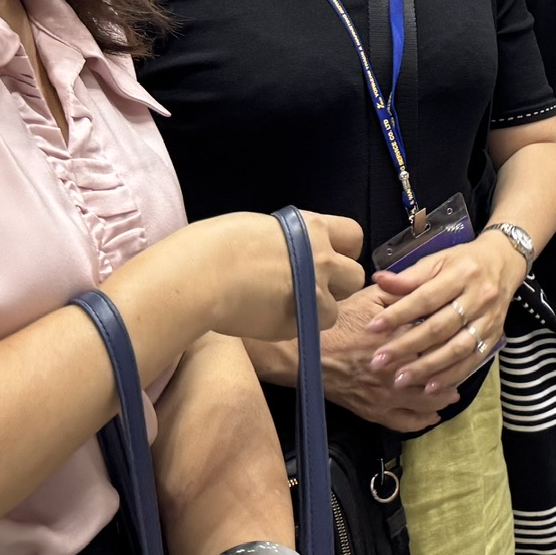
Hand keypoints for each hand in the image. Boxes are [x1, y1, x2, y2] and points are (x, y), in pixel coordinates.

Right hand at [188, 210, 367, 342]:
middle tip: (310, 289)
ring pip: (335, 309)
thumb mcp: (259, 229)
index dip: (344, 250)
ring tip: (285, 308)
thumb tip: (287, 250)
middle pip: (355, 276)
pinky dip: (298, 327)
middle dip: (337, 285)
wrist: (200, 275)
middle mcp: (322, 257)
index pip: (354, 235)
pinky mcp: (300, 321)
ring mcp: (314, 291)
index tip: (328, 258)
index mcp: (311, 227)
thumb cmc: (214, 245)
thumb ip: (285, 240)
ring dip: (317, 310)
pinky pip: (311, 328)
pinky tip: (271, 320)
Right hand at [302, 283, 454, 433]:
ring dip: (443, 396)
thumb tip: (426, 284)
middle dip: (453, 370)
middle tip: (465, 366)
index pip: (437, 342)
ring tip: (453, 392)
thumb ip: (400, 292)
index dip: (452, 339)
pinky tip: (432, 415)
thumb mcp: (369, 297)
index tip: (463, 335)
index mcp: (399, 340)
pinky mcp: (373, 411)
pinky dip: (422, 420)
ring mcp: (386, 395)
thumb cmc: (336, 321)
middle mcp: (397, 371)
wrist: (302, 352)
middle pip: (436, 374)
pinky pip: (404, 422)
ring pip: (425, 401)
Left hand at [364, 230, 526, 394]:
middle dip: (407, 346)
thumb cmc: (464, 261)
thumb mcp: (438, 260)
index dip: (398, 314)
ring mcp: (488, 320)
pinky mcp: (494, 337)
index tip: (372, 328)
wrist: (504, 263)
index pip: (426, 298)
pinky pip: (472, 361)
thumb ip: (410, 276)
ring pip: (456, 348)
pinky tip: (430, 388)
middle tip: (379, 362)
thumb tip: (379, 280)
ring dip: (427, 367)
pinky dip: (451, 376)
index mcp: (461, 274)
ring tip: (400, 380)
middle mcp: (478, 298)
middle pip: (439, 327)